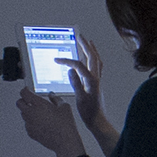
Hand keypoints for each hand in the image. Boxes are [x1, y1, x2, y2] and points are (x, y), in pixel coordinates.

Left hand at [13, 87, 86, 156]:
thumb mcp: (64, 107)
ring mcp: (29, 124)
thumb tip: (51, 95)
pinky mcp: (30, 132)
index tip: (28, 90)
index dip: (25, 90)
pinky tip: (42, 123)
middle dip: (23, 100)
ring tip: (40, 113)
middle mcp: (31, 113)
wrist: (65, 142)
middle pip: (19, 103)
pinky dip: (31, 122)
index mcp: (39, 104)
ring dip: (28, 111)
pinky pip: (27, 124)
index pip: (24, 93)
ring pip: (23, 114)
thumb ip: (56, 98)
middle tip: (30, 101)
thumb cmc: (66, 125)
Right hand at [67, 36, 117, 156]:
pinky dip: (94, 58)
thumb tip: (71, 71)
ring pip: (96, 60)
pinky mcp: (97, 84)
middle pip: (92, 56)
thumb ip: (76, 84)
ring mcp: (98, 80)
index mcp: (91, 81)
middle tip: (78, 35)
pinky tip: (91, 58)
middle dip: (85, 45)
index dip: (67, 61)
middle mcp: (96, 78)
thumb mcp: (80, 99)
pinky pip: (97, 66)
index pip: (78, 65)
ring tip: (86, 41)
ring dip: (91, 49)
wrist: (98, 122)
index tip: (57, 59)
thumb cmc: (89, 113)